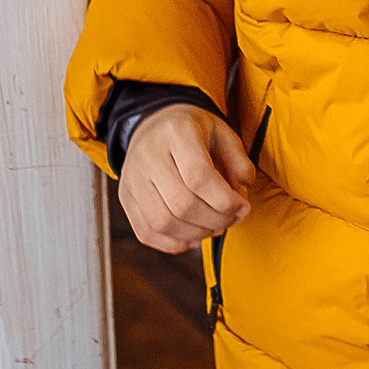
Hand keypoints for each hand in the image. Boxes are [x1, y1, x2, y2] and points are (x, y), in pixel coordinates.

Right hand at [118, 105, 255, 252]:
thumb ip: (239, 165)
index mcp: (177, 132)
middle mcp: (148, 154)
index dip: (225, 200)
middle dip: (214, 220)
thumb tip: (240, 199)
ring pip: (162, 223)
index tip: (242, 206)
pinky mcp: (125, 197)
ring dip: (196, 234)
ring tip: (214, 227)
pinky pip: (146, 232)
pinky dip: (174, 243)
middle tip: (231, 219)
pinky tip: (194, 236)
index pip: (199, 176)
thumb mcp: (224, 134)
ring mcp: (132, 177)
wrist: (155, 124)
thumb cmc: (195, 132)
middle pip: (181, 204)